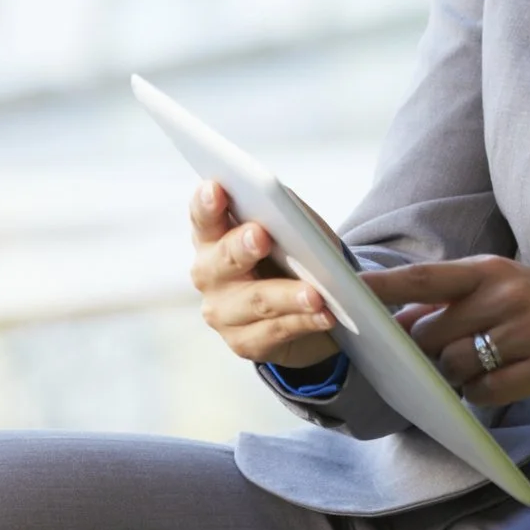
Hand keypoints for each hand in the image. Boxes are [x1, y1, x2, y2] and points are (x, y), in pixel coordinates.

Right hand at [187, 181, 337, 368]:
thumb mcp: (293, 228)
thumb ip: (286, 214)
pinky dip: (304, 321)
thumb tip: (292, 210)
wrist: (305, 305)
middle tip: (260, 236)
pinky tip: (326, 315)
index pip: (203, 216)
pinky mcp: (244, 342)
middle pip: (222, 259)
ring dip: (287, 295)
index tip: (215, 188)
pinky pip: (276, 331)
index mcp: (213, 235)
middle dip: (241, 247)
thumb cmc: (293, 254)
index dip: (206, 203)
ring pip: (256, 301)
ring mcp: (222, 312)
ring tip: (315, 294)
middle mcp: (208, 273)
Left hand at [362, 256, 529, 405]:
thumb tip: (395, 323)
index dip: (385, 286)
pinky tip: (497, 382)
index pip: (425, 278)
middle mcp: (507, 297)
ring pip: (457, 366)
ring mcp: (527, 333)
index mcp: (489, 271)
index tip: (350, 291)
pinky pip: (486, 393)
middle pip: (434, 333)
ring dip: (453, 375)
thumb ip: (448, 300)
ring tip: (476, 365)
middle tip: (436, 353)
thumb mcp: (498, 288)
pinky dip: (480, 395)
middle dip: (423, 351)